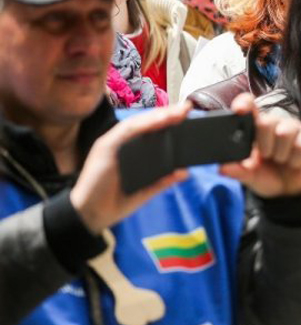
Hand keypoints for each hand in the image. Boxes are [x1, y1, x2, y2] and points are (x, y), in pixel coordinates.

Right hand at [70, 104, 191, 233]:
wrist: (88, 217)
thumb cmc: (113, 202)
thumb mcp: (144, 191)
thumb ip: (163, 181)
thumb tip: (185, 172)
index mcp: (128, 150)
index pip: (149, 131)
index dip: (167, 122)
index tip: (187, 116)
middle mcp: (119, 143)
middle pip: (145, 123)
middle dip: (167, 114)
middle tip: (188, 107)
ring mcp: (110, 144)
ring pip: (136, 123)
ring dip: (157, 116)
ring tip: (177, 112)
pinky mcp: (103, 148)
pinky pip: (125, 132)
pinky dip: (143, 124)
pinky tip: (159, 120)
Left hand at [218, 94, 300, 198]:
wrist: (290, 189)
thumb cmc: (267, 175)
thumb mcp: (250, 176)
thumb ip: (237, 171)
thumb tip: (222, 168)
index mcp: (254, 127)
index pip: (248, 105)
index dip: (244, 104)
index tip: (239, 110)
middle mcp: (273, 123)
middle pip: (265, 121)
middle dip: (264, 145)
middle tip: (266, 156)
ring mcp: (291, 128)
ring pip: (284, 132)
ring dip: (280, 154)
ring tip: (280, 159)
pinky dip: (295, 160)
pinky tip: (293, 162)